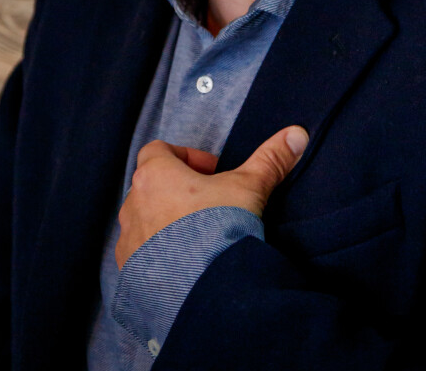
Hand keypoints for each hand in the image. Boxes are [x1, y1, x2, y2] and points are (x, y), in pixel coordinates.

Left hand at [115, 125, 308, 269]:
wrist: (203, 290)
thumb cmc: (219, 229)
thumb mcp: (249, 187)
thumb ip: (270, 159)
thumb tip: (296, 135)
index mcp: (154, 175)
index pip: (159, 150)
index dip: (186, 156)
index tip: (211, 173)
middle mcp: (133, 204)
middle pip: (151, 184)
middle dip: (178, 191)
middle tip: (209, 204)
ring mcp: (128, 240)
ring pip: (144, 220)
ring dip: (166, 222)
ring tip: (198, 237)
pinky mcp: (129, 271)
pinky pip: (139, 254)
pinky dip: (158, 254)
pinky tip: (186, 264)